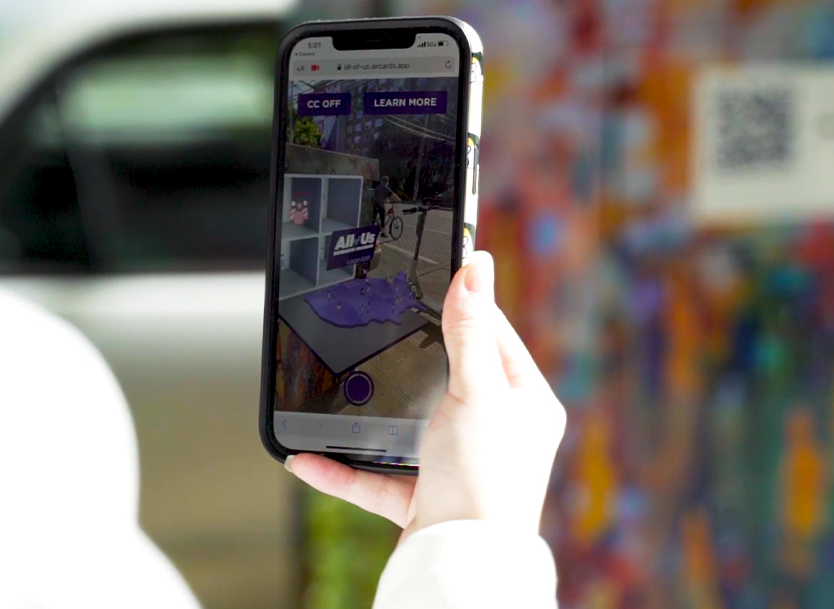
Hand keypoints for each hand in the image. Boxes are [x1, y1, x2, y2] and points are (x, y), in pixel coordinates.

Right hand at [285, 252, 565, 537]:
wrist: (459, 566)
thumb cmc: (485, 483)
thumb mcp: (477, 392)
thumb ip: (467, 330)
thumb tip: (475, 266)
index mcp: (526, 404)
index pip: (494, 336)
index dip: (465, 303)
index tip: (440, 268)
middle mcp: (497, 434)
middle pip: (450, 379)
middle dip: (413, 357)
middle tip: (384, 319)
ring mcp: (458, 467)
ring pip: (407, 428)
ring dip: (370, 417)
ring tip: (342, 387)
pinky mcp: (424, 500)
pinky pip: (377, 477)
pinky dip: (342, 469)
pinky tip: (308, 458)